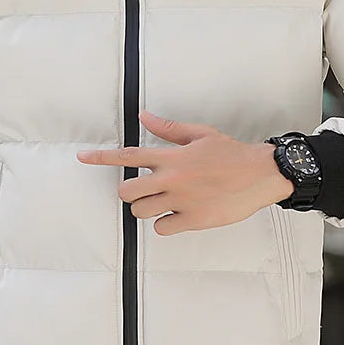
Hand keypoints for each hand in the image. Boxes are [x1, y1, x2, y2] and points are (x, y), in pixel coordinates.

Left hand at [76, 110, 293, 234]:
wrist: (261, 174)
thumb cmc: (232, 154)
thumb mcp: (200, 134)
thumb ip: (169, 129)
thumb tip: (144, 116)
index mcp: (171, 156)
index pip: (128, 155)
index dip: (101, 157)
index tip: (82, 157)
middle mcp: (172, 179)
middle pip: (127, 191)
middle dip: (130, 191)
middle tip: (144, 189)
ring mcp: (181, 201)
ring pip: (141, 211)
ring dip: (146, 208)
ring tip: (163, 202)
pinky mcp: (193, 220)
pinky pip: (162, 228)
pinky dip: (165, 224)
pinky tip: (177, 215)